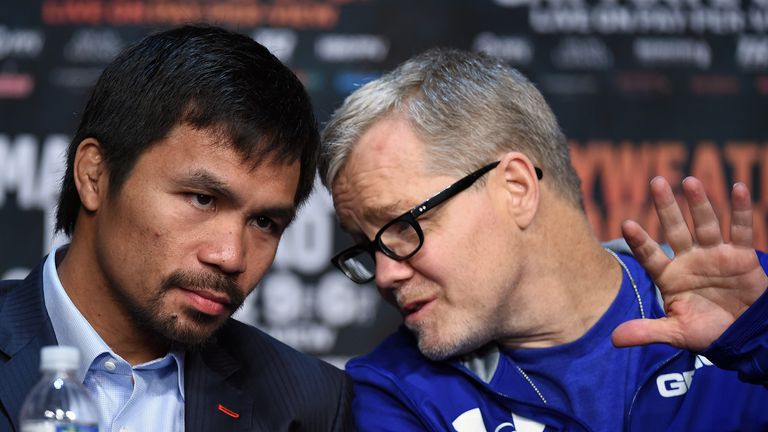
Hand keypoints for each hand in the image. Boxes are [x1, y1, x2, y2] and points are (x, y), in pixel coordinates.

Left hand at [612, 176, 767, 350]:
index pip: (650, 255)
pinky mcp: (742, 256)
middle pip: (674, 229)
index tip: (626, 224)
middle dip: (665, 207)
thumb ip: (646, 332)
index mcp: (669, 276)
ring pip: (704, 224)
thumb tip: (613, 340)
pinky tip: (736, 188)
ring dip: (698, 203)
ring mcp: (714, 255)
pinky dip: (739, 210)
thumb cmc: (707, 333)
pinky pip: (741, 230)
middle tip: (655, 182)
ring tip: (689, 181)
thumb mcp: (676, 333)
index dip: (640, 241)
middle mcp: (689, 260)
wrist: (744, 337)